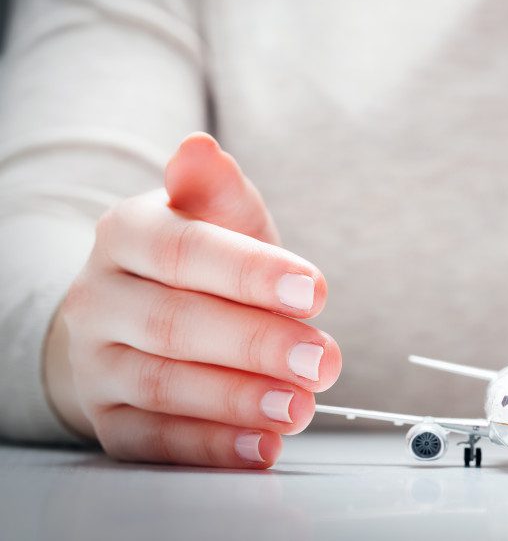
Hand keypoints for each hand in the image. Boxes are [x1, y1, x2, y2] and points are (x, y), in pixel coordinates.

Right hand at [44, 133, 341, 467]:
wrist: (136, 313)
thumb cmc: (200, 261)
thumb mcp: (217, 217)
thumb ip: (219, 191)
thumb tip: (198, 148)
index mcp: (127, 234)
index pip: (185, 251)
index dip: (251, 273)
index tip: (315, 290)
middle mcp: (99, 298)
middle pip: (176, 324)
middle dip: (257, 345)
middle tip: (324, 361)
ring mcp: (96, 363)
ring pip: (163, 385)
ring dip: (239, 401)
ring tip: (301, 407)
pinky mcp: (107, 419)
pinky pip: (154, 439)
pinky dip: (211, 447)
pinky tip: (262, 447)